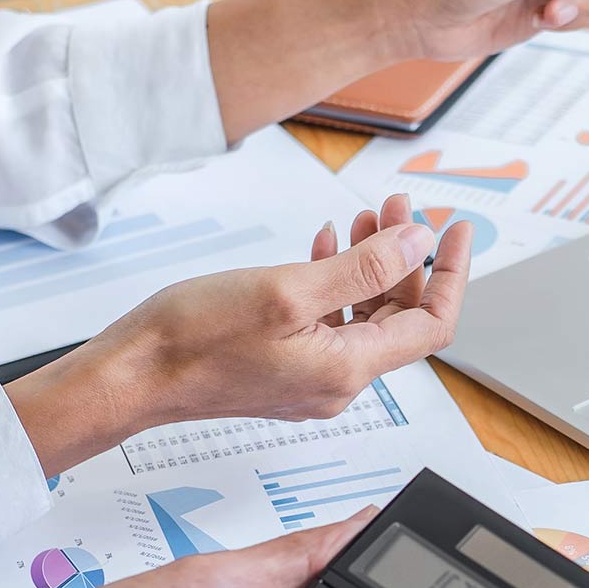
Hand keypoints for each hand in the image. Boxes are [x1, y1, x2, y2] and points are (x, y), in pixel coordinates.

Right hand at [3, 195, 469, 474]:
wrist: (131, 376)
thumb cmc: (193, 339)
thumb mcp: (288, 290)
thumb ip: (362, 270)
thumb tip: (418, 246)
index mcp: (347, 369)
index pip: (430, 323)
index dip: (451, 273)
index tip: (457, 230)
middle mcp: (336, 382)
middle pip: (399, 316)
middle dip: (406, 256)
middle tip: (397, 206)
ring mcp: (309, 378)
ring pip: (363, 316)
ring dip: (371, 264)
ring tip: (364, 217)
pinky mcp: (282, 368)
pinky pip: (329, 324)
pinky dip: (336, 282)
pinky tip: (323, 246)